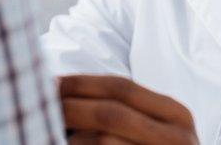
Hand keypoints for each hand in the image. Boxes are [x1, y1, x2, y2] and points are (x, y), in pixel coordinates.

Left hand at [59, 74, 197, 143]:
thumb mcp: (151, 129)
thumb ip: (120, 110)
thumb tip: (58, 88)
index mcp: (176, 115)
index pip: (122, 87)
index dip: (82, 83)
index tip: (51, 82)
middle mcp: (178, 138)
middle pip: (111, 114)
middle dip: (71, 107)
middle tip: (42, 106)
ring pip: (104, 142)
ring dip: (72, 137)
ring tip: (50, 131)